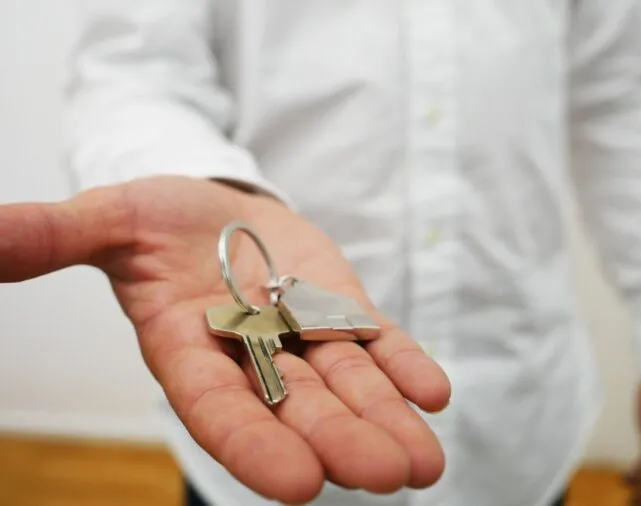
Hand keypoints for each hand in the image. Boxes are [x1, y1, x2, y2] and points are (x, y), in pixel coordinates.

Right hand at [0, 176, 450, 503]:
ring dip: (386, 419)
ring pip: (347, 384)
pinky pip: (376, 342)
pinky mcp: (341, 309)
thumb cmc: (157, 220)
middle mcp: (252, 354)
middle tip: (386, 477)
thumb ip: (55, 237)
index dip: (253, 444)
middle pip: (297, 406)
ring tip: (422, 460)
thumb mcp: (109, 219)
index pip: (218, 408)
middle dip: (339, 440)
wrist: (215, 208)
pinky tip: (433, 393)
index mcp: (190, 348)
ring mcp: (304, 333)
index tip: (297, 485)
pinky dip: (404, 365)